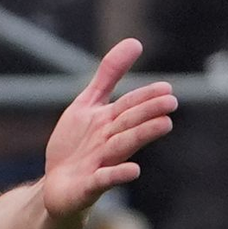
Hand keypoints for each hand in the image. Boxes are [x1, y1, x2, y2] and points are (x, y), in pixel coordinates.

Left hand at [42, 39, 175, 220]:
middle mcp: (109, 143)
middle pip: (129, 124)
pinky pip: (104, 180)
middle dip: (147, 113)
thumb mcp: (87, 106)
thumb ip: (108, 77)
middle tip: (171, 102)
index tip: (167, 88)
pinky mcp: (89, 186)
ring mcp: (100, 164)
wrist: (56, 186)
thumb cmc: (76, 145)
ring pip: (122, 147)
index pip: (128, 106)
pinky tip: (134, 171)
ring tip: (164, 125)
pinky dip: (117, 175)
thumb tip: (135, 42)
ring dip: (141, 135)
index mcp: (109, 123)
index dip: (144, 97)